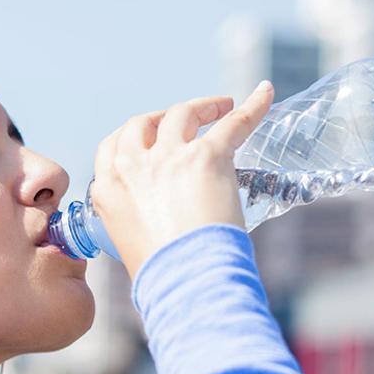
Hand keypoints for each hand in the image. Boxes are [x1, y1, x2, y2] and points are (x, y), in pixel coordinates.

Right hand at [91, 81, 274, 280]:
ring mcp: (169, 157)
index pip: (112, 146)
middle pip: (144, 123)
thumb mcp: (131, 243)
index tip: (149, 136)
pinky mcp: (207, 156)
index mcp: (108, 189)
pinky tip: (265, 93)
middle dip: (163, 116)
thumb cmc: (163, 275)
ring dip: (201, 106)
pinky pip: (234, 122)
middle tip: (187, 119)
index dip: (133, 137)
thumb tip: (160, 223)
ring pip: (183, 113)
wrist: (187, 280)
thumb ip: (137, 222)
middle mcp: (133, 166)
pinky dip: (253, 106)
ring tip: (222, 105)